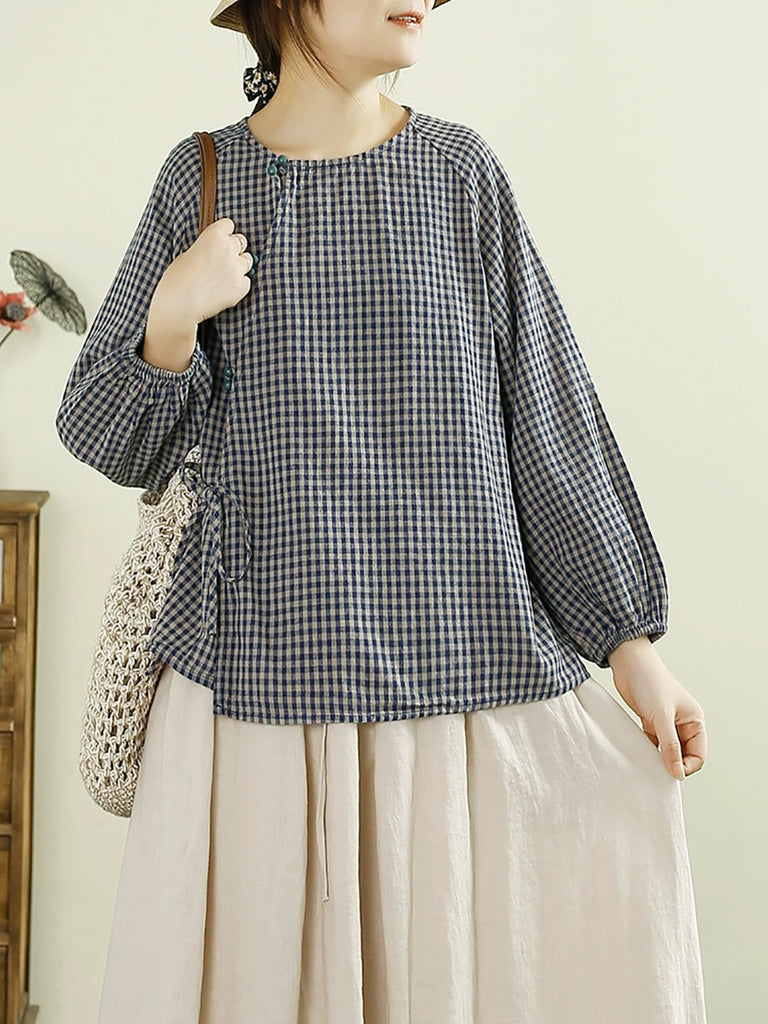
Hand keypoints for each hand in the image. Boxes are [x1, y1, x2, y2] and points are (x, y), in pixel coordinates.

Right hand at [153, 217, 254, 325]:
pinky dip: (238, 284)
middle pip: (241, 241)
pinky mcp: (241, 287)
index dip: (224, 232)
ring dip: (238, 265)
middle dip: (233, 248)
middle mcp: (229, 249)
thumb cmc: (177, 279)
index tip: (221, 238)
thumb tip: (214, 250)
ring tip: (223, 275)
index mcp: (214, 235)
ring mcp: (237, 268)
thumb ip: (206, 247)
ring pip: (247, 260)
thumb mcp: (188, 253)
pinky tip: (224, 289)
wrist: (179, 304)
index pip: (229, 224)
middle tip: (221, 259)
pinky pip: (246, 280)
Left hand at [606, 636, 706, 780]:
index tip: (670, 772)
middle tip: (657, 770)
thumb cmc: (650, 682)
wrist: (629, 664)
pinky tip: (641, 754)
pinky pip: (654, 745)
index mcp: (695, 721)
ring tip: (648, 764)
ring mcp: (667, 724)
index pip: (698, 755)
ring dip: (660, 759)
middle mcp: (683, 724)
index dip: (686, 767)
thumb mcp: (662, 716)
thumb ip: (670, 745)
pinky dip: (649, 751)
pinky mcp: (651, 723)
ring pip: (668, 752)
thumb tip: (678, 772)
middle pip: (684, 756)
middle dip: (674, 765)